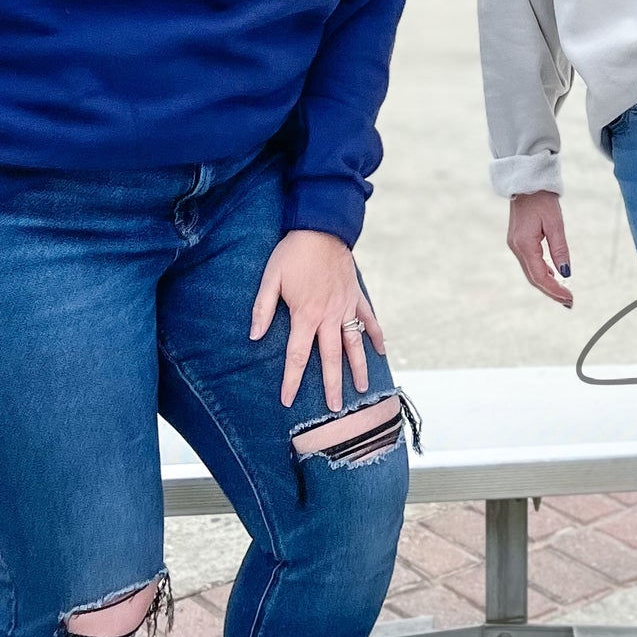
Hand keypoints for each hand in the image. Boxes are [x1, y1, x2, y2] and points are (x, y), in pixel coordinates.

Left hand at [250, 229, 386, 409]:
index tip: (288, 400)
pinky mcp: (356, 296)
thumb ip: (263, 308)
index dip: (292, 380)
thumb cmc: (293, 253)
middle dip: (332, 385)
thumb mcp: (271, 277)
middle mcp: (328, 316)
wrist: (321, 228)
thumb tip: (255, 336)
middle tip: (335, 408)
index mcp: (305, 315)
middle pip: (331, 357)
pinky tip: (381, 351)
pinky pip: (369, 319)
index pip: (297, 356)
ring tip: (362, 390)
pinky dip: (375, 335)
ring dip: (358, 368)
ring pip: (354, 344)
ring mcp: (345, 306)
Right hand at [507, 191, 572, 307]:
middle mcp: (516, 247)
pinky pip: (529, 262)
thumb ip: (560, 249)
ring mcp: (514, 243)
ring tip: (563, 292)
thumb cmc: (542, 199)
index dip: (555, 290)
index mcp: (524, 244)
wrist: (526, 181)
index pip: (540, 276)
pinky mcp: (517, 240)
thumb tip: (566, 273)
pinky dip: (541, 271)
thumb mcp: (555, 223)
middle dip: (551, 291)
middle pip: (534, 277)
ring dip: (546, 282)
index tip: (569, 299)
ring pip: (530, 271)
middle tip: (569, 301)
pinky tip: (552, 274)